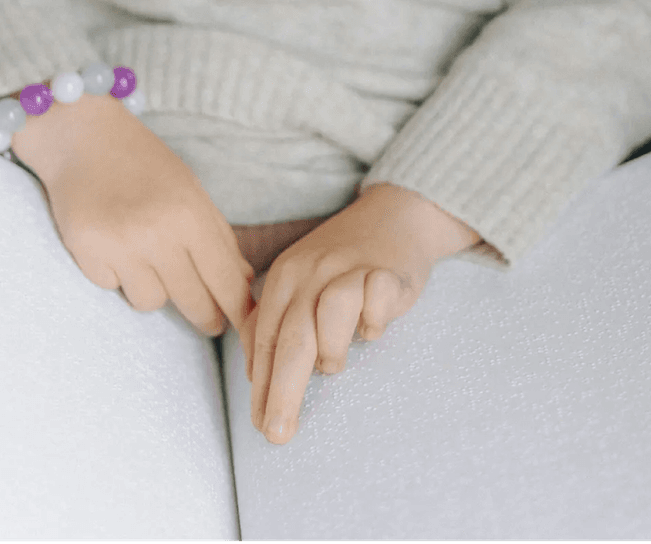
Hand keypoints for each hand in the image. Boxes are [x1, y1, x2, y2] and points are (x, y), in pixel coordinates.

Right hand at [13, 94, 255, 335]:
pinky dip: (116, 274)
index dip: (239, 310)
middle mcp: (157, 234)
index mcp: (191, 216)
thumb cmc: (145, 164)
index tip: (247, 327)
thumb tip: (242, 285)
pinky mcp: (87, 254)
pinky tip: (112, 245)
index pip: (226, 281)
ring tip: (144, 257)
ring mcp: (119, 246)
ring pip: (151, 302)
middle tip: (210, 322)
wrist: (82, 137)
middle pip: (194, 303)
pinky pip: (113, 288)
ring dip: (152, 288)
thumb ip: (218, 238)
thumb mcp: (191, 192)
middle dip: (206, 317)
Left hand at [243, 183, 481, 443]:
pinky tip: (372, 331)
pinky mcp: (386, 271)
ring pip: (328, 315)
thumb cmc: (344, 263)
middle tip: (278, 433)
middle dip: (282, 391)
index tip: (260, 425)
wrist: (394, 216)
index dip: (261, 385)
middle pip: (292, 337)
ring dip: (331, 350)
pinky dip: (373, 324)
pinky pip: (375, 303)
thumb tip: (255, 377)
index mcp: (284, 278)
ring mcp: (348, 268)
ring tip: (335, 364)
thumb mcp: (301, 285)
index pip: (265, 339)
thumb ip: (277, 324)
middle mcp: (310, 272)